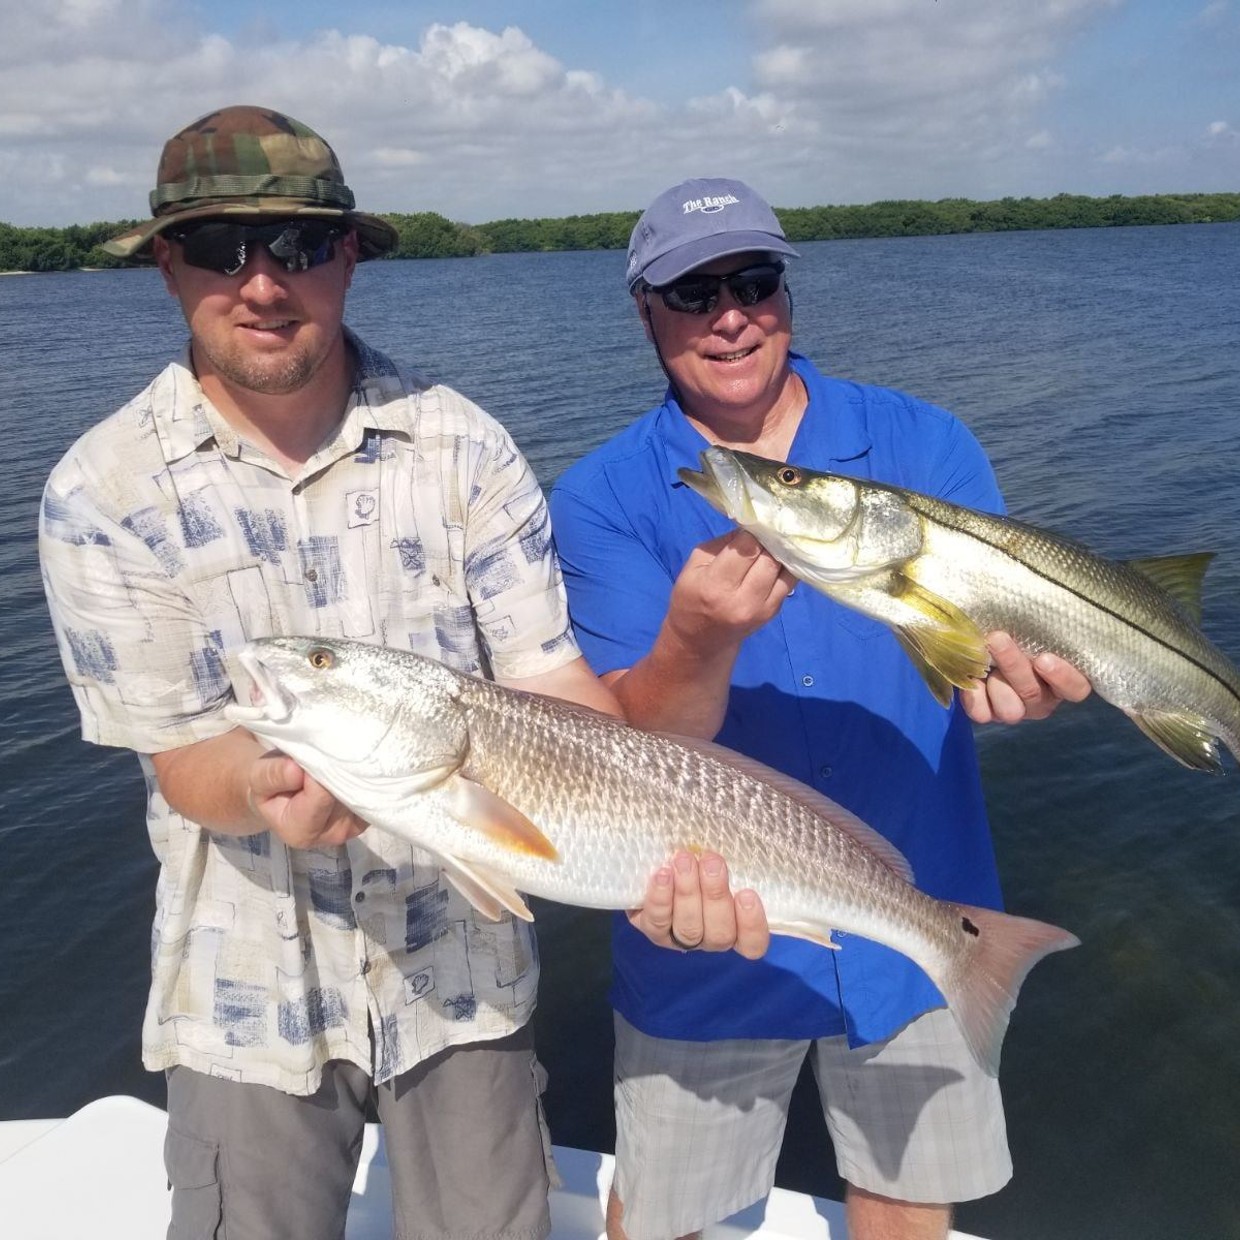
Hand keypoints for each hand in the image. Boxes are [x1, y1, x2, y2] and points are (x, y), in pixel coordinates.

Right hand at [248, 751, 368, 848]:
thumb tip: (296, 770)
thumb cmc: (271, 788)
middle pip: (345, 791)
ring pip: (360, 789)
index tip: (308, 758)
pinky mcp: (368, 816)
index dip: (316, 771)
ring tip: (334, 759)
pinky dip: (361, 776)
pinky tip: (347, 767)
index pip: (321, 794)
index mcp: (301, 831)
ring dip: (350, 770)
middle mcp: (333, 834)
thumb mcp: (259, 779)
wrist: (285, 797)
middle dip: (336, 768)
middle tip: (326, 752)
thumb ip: (272, 776)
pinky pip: (371, 791)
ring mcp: (355, 826)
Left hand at [628, 850, 769, 959]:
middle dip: (716, 896)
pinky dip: (661, 898)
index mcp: (738, 925)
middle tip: (711, 862)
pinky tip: (662, 874)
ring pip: (689, 928)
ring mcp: (681, 936)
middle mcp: (711, 936)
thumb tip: (776, 821)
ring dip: (688, 893)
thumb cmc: (709, 853)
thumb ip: (747, 851)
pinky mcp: (653, 928)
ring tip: (684, 861)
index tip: (748, 894)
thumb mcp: (732, 851)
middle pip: (720, 934)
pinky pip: (657, 922)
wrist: (663, 854)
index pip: (753, 943)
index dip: (752, 925)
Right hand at [667, 531, 795, 650]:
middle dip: (769, 541)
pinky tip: (779, 559)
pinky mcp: (774, 612)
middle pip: (769, 558)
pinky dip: (786, 567)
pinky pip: (789, 582)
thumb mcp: (695, 565)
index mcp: (716, 585)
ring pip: (785, 569)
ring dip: (781, 553)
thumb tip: (752, 526)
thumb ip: (722, 543)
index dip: (752, 532)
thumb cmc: (691, 597)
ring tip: (775, 543)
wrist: (700, 640)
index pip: (747, 548)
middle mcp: (742, 599)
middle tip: (767, 531)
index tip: (752, 524)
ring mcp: (762, 609)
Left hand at [960, 631, 1091, 723]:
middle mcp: (1041, 699)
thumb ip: (1039, 622)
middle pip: (1034, 694)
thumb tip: (1036, 599)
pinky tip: (970, 679)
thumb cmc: (1017, 628)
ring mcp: (1015, 709)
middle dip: (1014, 666)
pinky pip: (983, 714)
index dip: (1063, 677)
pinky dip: (974, 698)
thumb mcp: (1031, 623)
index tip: (1044, 658)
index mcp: (1061, 680)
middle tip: (997, 638)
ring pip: (1010, 709)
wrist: (981, 638)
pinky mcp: (989, 713)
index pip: (1076, 689)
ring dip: (995, 683)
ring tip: (982, 656)